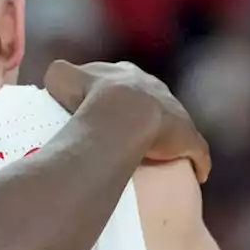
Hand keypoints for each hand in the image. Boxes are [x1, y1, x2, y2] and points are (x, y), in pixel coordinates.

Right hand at [44, 60, 210, 182]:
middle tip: (127, 134)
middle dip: (143, 112)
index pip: (121, 80)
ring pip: (174, 121)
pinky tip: (194, 174)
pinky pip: (195, 150)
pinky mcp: (189, 139)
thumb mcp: (62, 78)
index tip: (103, 108)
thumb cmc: (89, 99)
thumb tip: (54, 84)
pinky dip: (195, 161)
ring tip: (154, 154)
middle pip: (150, 98)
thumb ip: (60, 76)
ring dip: (168, 135)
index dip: (111, 94)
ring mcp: (174, 111)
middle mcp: (153, 88)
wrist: (122, 115)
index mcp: (126, 75)